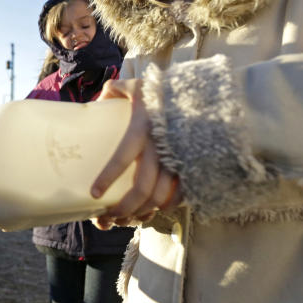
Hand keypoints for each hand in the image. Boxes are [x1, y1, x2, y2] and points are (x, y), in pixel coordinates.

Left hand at [90, 79, 180, 228]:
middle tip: (108, 217)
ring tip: (126, 218)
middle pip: (142, 189)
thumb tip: (99, 99)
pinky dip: (166, 206)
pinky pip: (180, 195)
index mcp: (143, 128)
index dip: (107, 178)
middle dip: (123, 208)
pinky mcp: (194, 166)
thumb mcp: (139, 84)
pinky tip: (153, 210)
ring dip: (142, 212)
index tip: (94, 194)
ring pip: (160, 198)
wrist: (207, 93)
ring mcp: (180, 159)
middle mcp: (161, 147)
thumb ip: (116, 90)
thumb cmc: (167, 89)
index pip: (122, 158)